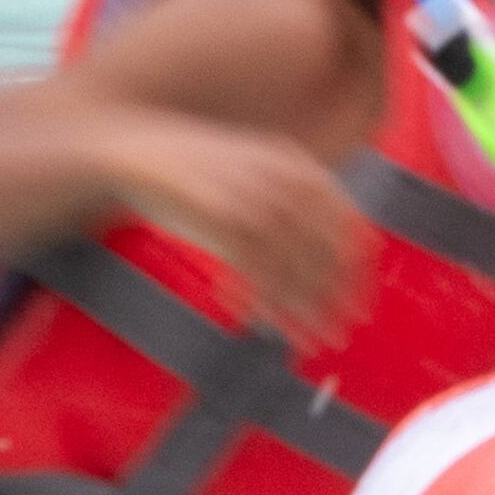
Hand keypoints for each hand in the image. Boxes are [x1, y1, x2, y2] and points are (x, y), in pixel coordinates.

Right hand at [102, 112, 372, 347]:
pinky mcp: (216, 216)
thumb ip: (288, 199)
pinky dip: (259, 300)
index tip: (360, 303)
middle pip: (321, 246)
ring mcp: (247, 194)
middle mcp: (278, 175)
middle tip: (340, 336)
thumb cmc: (196, 173)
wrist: (134, 150)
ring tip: (309, 344)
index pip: (344, 218)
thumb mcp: (252, 171)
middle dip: (335, 297)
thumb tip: (321, 256)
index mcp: (294, 162)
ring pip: (289, 264)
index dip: (355, 265)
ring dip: (302, 310)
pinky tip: (259, 326)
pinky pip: (250, 269)